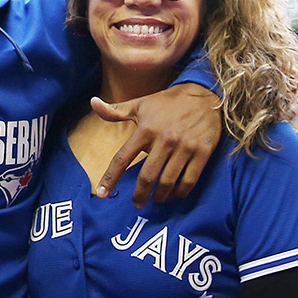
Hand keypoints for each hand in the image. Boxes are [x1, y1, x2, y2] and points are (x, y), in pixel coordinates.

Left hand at [92, 83, 221, 207]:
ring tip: (156, 199)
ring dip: (160, 196)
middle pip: (147, 176)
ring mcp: (184, 147)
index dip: (110, 177)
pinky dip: (180, 192)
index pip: (123, 158)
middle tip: (137, 203)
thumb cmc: (167, 102)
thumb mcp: (140, 104)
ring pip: (168, 182)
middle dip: (139, 195)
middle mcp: (164, 139)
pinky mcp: (202, 152)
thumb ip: (115, 110)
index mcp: (145, 129)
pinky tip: (175, 193)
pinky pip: (189, 180)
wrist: (204, 94)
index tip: (102, 193)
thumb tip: (92, 103)